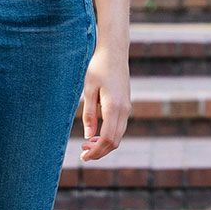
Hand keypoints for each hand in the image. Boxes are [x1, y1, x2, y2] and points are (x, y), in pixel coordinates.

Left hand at [79, 46, 130, 160]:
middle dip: (100, 151)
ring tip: (87, 144)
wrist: (115, 52)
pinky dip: (109, 135)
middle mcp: (124, 110)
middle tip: (83, 153)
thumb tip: (89, 136)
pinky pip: (119, 127)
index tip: (84, 157)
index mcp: (114, 107)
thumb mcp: (89, 90)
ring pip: (119, 135)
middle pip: (115, 141)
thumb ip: (89, 114)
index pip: (108, 139)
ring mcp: (127, 108)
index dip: (96, 151)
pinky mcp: (126, 105)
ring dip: (104, 144)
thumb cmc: (99, 68)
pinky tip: (96, 133)